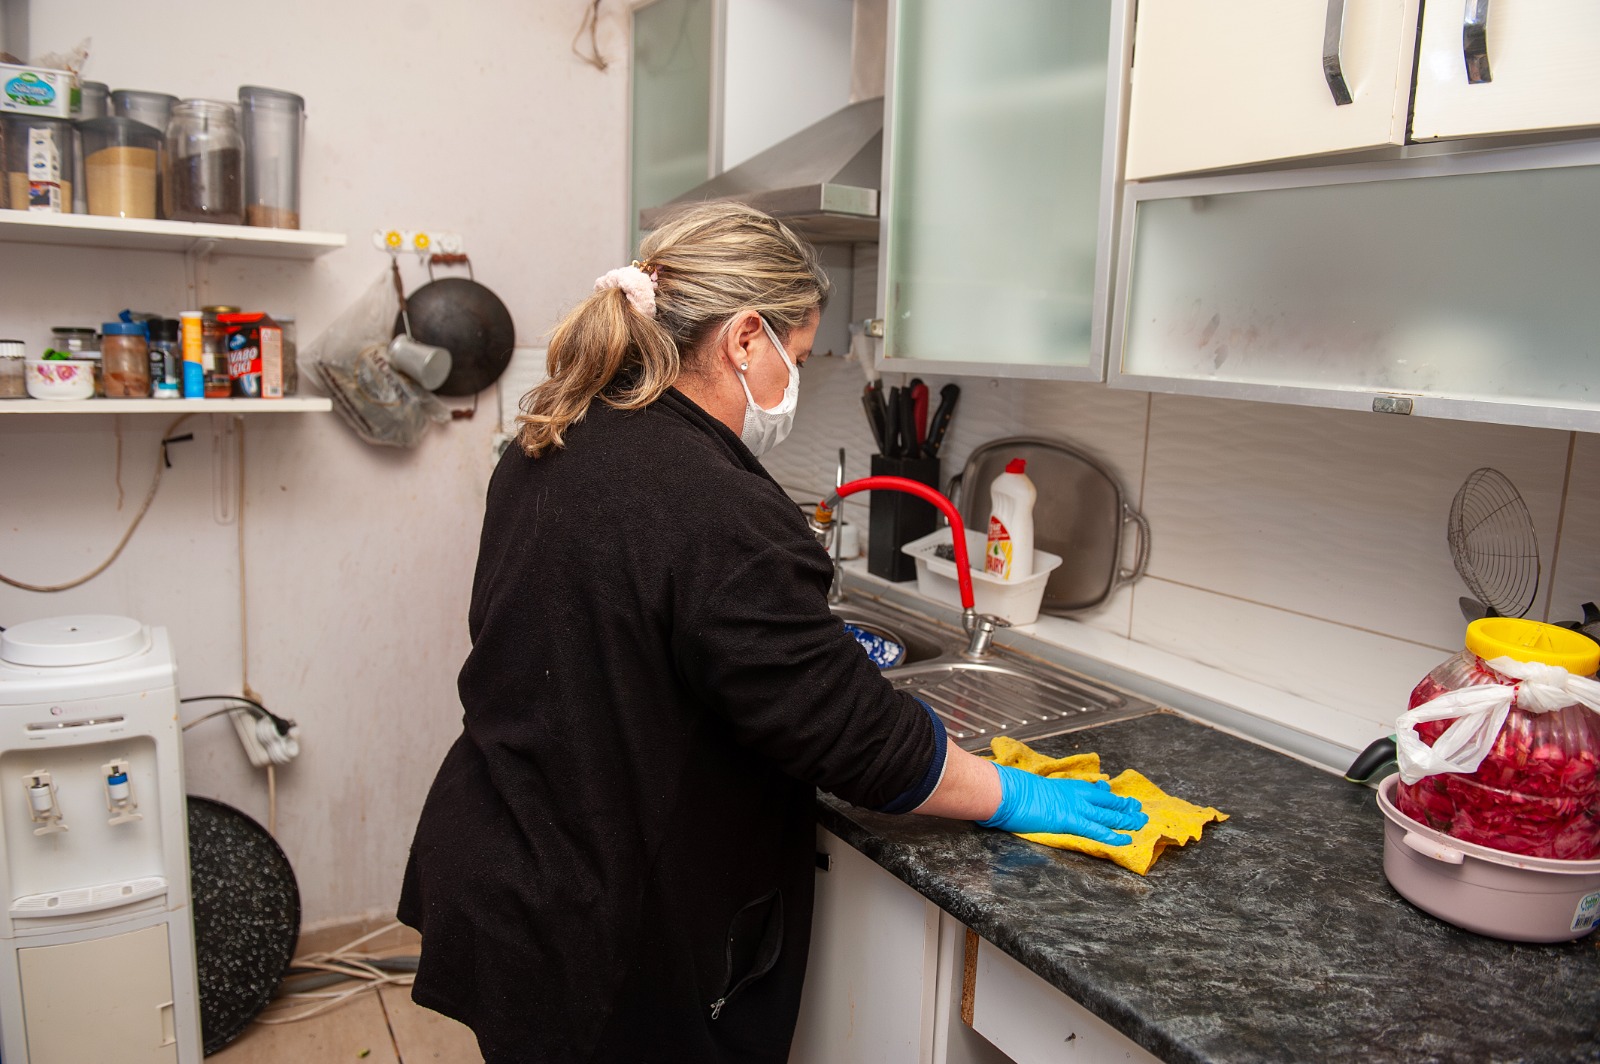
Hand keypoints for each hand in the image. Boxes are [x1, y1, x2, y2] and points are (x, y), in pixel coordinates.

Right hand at [977, 764, 1148, 844]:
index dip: (1111, 796)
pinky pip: (1097, 830)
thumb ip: (1050, 792)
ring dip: (1127, 820)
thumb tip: (1049, 796)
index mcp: (1069, 786)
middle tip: (1140, 810)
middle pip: (1109, 802)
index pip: (1096, 791)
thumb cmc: (1017, 790)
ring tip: (1141, 823)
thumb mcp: (1038, 786)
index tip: (1120, 798)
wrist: (1010, 792)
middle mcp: (1077, 795)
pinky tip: (1125, 840)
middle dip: (1126, 807)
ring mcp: (1076, 808)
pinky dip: (1112, 836)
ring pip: (1109, 815)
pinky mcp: (1071, 822)